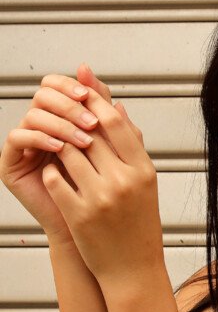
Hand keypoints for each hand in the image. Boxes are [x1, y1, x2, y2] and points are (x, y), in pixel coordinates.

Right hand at [0, 64, 114, 250]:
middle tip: (91, 122)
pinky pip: (17, 137)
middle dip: (70, 105)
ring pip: (34, 114)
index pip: (60, 86)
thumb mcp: (112, 150)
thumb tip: (100, 81)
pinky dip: (40, 138)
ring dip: (60, 123)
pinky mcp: (11, 162)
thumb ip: (108, 118)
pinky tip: (60, 148)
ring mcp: (26, 144)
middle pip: (45, 95)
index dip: (73, 86)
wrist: (93, 230)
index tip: (91, 96)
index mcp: (63, 119)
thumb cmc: (104, 192)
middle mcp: (42, 127)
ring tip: (83, 140)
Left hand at [41, 79, 164, 289]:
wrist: (132, 269)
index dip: (95, 103)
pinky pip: (55, 179)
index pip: (114, 123)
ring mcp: (100, 198)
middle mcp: (123, 181)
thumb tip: (116, 107)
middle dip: (73, 120)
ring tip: (58, 146)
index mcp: (143, 170)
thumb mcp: (144, 183)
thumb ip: (130, 146)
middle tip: (62, 112)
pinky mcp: (78, 214)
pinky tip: (56, 174)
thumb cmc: (138, 225)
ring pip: (68, 153)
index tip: (81, 92)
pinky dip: (52, 172)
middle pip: (90, 134)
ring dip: (60, 146)